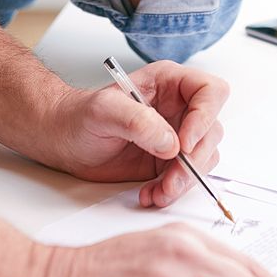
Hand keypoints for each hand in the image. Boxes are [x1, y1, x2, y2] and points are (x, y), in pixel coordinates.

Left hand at [42, 60, 227, 208]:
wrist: (64, 141)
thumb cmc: (79, 116)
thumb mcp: (103, 110)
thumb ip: (136, 120)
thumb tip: (171, 142)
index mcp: (169, 82)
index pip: (210, 91)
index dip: (205, 116)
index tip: (184, 142)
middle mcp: (179, 108)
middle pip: (211, 130)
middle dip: (194, 160)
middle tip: (170, 177)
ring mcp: (176, 136)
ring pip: (204, 158)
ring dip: (184, 180)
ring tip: (157, 190)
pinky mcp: (169, 162)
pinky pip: (186, 178)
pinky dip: (172, 191)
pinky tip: (150, 194)